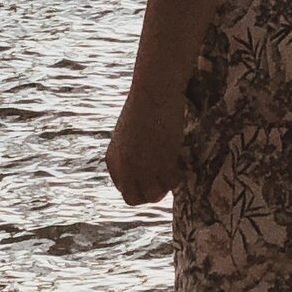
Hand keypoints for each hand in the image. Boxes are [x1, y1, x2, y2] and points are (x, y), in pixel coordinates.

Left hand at [104, 87, 182, 206]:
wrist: (154, 93)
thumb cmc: (144, 108)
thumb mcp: (129, 136)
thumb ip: (131, 156)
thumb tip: (146, 176)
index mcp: (113, 161)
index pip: (124, 189)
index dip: (140, 184)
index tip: (152, 174)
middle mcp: (124, 168)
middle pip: (135, 199)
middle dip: (150, 192)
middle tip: (164, 178)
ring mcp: (142, 168)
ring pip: (154, 195)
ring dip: (165, 185)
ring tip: (172, 167)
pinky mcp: (161, 164)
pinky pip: (171, 183)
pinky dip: (177, 176)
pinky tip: (178, 161)